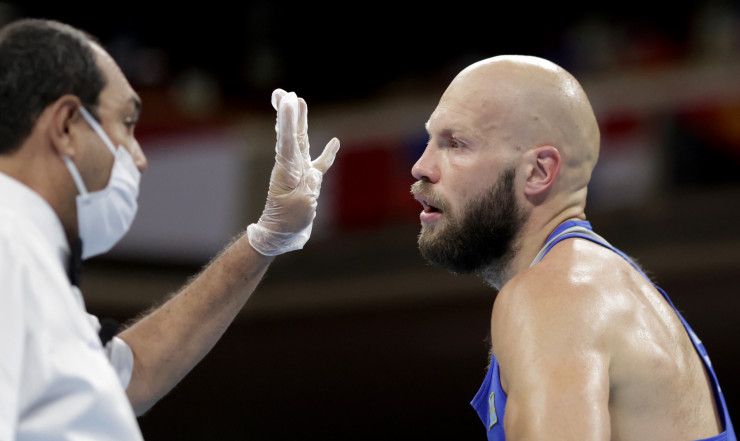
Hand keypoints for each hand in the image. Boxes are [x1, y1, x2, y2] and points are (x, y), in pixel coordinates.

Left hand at [246, 89, 339, 255]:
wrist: (281, 235)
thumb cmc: (287, 222)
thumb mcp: (299, 207)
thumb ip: (308, 188)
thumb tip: (314, 173)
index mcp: (287, 169)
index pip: (288, 139)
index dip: (288, 118)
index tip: (287, 99)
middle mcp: (292, 165)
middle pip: (290, 133)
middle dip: (287, 112)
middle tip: (283, 92)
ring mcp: (301, 171)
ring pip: (301, 141)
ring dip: (300, 121)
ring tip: (298, 100)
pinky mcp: (309, 181)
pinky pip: (320, 163)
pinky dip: (328, 153)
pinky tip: (335, 142)